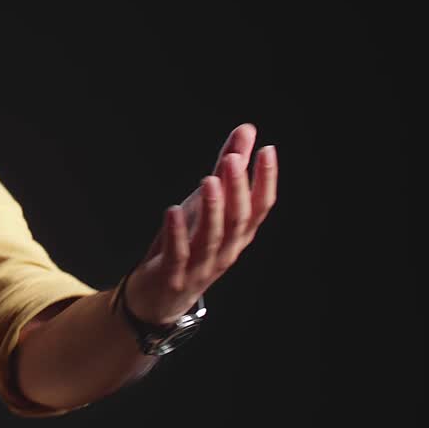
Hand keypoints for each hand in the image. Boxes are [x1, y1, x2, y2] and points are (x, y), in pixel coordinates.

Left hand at [124, 124, 277, 323]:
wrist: (160, 296)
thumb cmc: (189, 243)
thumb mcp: (208, 203)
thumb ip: (228, 169)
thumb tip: (248, 130)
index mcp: (238, 234)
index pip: (260, 206)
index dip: (266, 180)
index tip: (268, 150)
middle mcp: (226, 250)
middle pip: (238, 219)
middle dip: (238, 189)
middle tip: (233, 159)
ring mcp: (201, 265)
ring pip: (212, 237)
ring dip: (212, 208)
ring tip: (209, 179)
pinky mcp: (174, 274)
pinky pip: (178, 253)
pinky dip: (177, 233)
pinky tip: (172, 211)